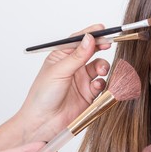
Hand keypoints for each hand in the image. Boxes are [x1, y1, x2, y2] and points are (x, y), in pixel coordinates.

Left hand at [15, 24, 110, 142]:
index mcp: (61, 57)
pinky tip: (96, 86)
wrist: (44, 123)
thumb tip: (89, 38)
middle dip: (101, 47)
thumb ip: (77, 56)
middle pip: (91, 51)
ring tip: (100, 72)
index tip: (102, 29)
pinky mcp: (90, 93)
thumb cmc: (42, 96)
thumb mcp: (59, 71)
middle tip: (108, 44)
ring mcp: (82, 80)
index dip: (90, 34)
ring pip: (99, 67)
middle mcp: (73, 67)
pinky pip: (102, 83)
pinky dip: (102, 83)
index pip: (78, 41)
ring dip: (103, 67)